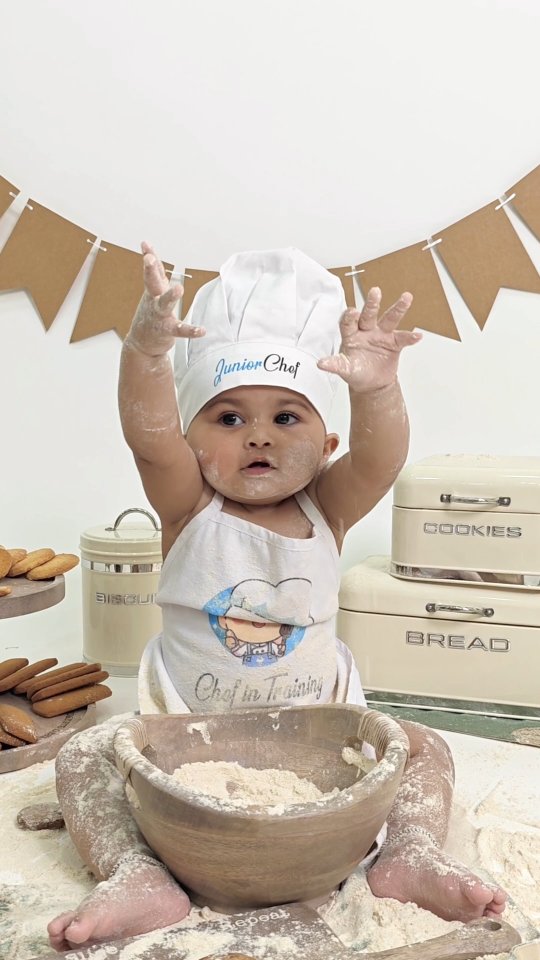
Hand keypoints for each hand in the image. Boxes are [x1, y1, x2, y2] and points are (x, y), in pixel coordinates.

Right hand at [125, 241, 205, 356]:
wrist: (141, 342)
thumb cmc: (150, 313)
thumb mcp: (151, 290)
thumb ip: (155, 272)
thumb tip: (149, 250)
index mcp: (153, 290)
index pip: (151, 271)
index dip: (149, 256)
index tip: (145, 244)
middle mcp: (154, 300)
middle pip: (152, 283)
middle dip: (150, 270)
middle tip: (150, 259)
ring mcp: (159, 315)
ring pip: (164, 304)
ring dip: (170, 296)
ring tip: (178, 289)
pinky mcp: (166, 330)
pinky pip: (179, 329)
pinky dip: (190, 330)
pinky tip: (201, 330)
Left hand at [317, 287, 420, 392]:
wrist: (372, 384)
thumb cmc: (356, 372)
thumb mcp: (345, 369)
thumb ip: (335, 364)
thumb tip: (321, 363)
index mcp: (351, 335)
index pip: (348, 322)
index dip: (350, 316)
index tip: (352, 311)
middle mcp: (366, 330)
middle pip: (368, 315)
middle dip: (372, 304)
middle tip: (375, 292)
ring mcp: (381, 334)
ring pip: (389, 319)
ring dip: (398, 308)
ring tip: (406, 297)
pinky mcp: (394, 342)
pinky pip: (403, 338)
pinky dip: (410, 337)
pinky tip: (417, 336)